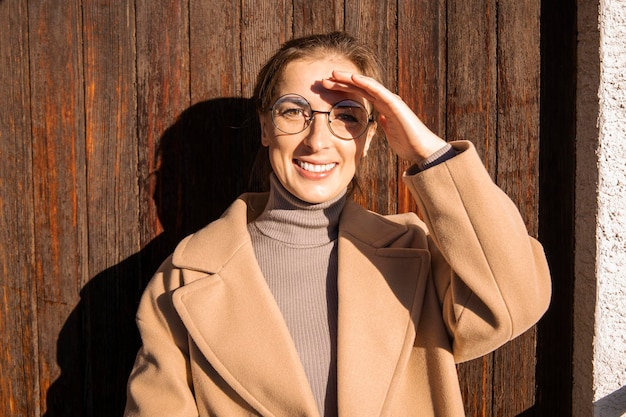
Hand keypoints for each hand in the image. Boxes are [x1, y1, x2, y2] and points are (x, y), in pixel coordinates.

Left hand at [322, 71, 446, 163]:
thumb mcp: (389, 132)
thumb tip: (378, 119)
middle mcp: (385, 100)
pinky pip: (378, 90)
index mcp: (382, 107)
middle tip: (323, 80)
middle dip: (341, 82)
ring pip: (366, 84)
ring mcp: (390, 100)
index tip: (327, 89)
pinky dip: (365, 83)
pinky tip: (352, 77)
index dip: (343, 90)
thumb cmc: (407, 143)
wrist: (421, 150)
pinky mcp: (395, 103)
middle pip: (359, 87)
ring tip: (333, 74)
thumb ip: (383, 124)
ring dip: (349, 78)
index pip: (359, 95)